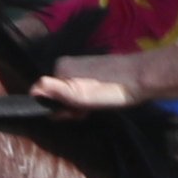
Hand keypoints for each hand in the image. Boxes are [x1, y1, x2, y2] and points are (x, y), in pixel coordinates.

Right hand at [35, 45, 177, 110]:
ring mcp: (81, 66)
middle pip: (57, 93)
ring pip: (70, 93)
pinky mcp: (94, 70)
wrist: (142, 79)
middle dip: (69, 106)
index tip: (74, 113)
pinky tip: (101, 101)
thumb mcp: (80, 95)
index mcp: (60, 67)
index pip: (44, 94)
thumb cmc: (111, 89)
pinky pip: (81, 88)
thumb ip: (56, 91)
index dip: (58, 109)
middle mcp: (67, 63)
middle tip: (86, 111)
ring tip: (95, 106)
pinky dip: (88, 98)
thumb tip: (34, 90)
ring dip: (79, 104)